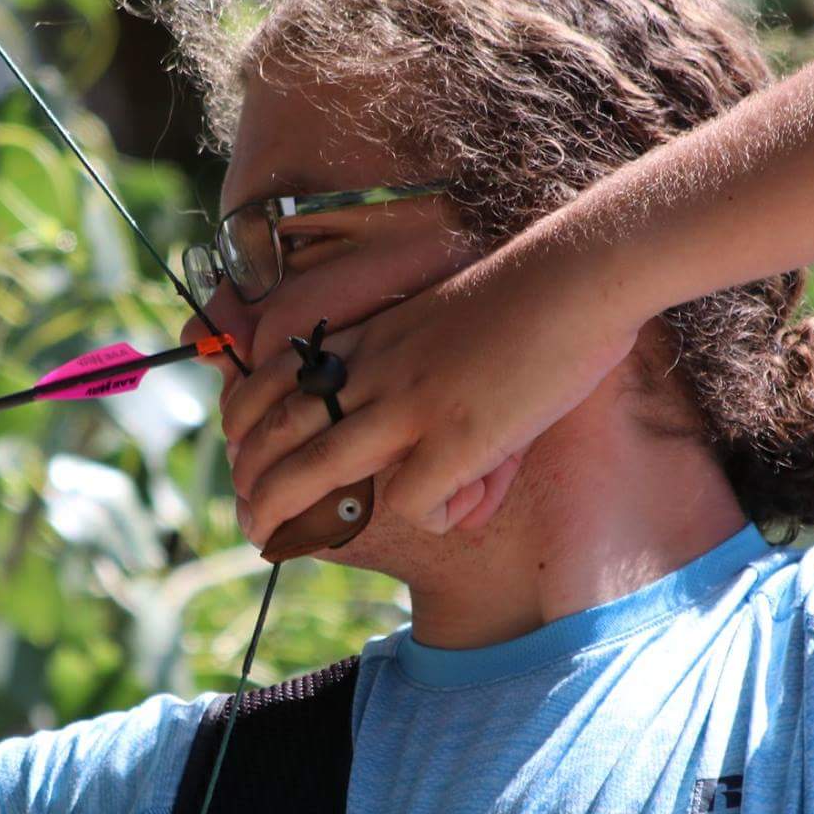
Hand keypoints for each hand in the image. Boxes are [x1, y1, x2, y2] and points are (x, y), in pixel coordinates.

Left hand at [223, 239, 647, 543]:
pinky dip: (424, 517)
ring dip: (281, 507)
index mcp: (375, 337)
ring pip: (317, 466)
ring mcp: (411, 404)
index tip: (239, 444)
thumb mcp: (452, 328)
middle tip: (245, 513)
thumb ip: (432, 385)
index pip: (281, 375)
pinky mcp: (455, 436)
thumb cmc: (530, 296)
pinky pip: (411, 500)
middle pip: (284, 427)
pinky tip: (449, 515)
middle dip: (252, 477)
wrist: (574, 275)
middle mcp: (378, 370)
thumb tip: (433, 433)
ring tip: (268, 538)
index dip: (248, 415)